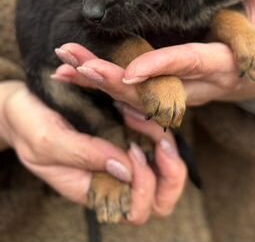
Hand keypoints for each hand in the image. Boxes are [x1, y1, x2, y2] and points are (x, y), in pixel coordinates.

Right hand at [0, 81, 185, 223]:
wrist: (23, 105)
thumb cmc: (29, 126)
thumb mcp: (49, 141)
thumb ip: (84, 155)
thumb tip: (126, 168)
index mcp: (94, 190)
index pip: (136, 209)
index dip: (145, 185)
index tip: (132, 148)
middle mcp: (112, 179)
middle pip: (160, 198)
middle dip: (171, 172)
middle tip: (163, 141)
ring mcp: (121, 158)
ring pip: (164, 169)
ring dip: (166, 146)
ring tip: (152, 120)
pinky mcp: (124, 134)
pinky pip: (154, 141)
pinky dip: (156, 126)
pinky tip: (142, 108)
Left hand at [53, 0, 254, 104]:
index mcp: (226, 61)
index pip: (192, 63)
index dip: (164, 66)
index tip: (132, 68)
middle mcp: (201, 84)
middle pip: (154, 91)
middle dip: (115, 81)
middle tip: (78, 66)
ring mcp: (183, 92)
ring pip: (138, 99)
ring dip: (100, 85)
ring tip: (63, 68)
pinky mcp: (168, 91)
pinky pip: (132, 96)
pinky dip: (100, 87)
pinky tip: (68, 76)